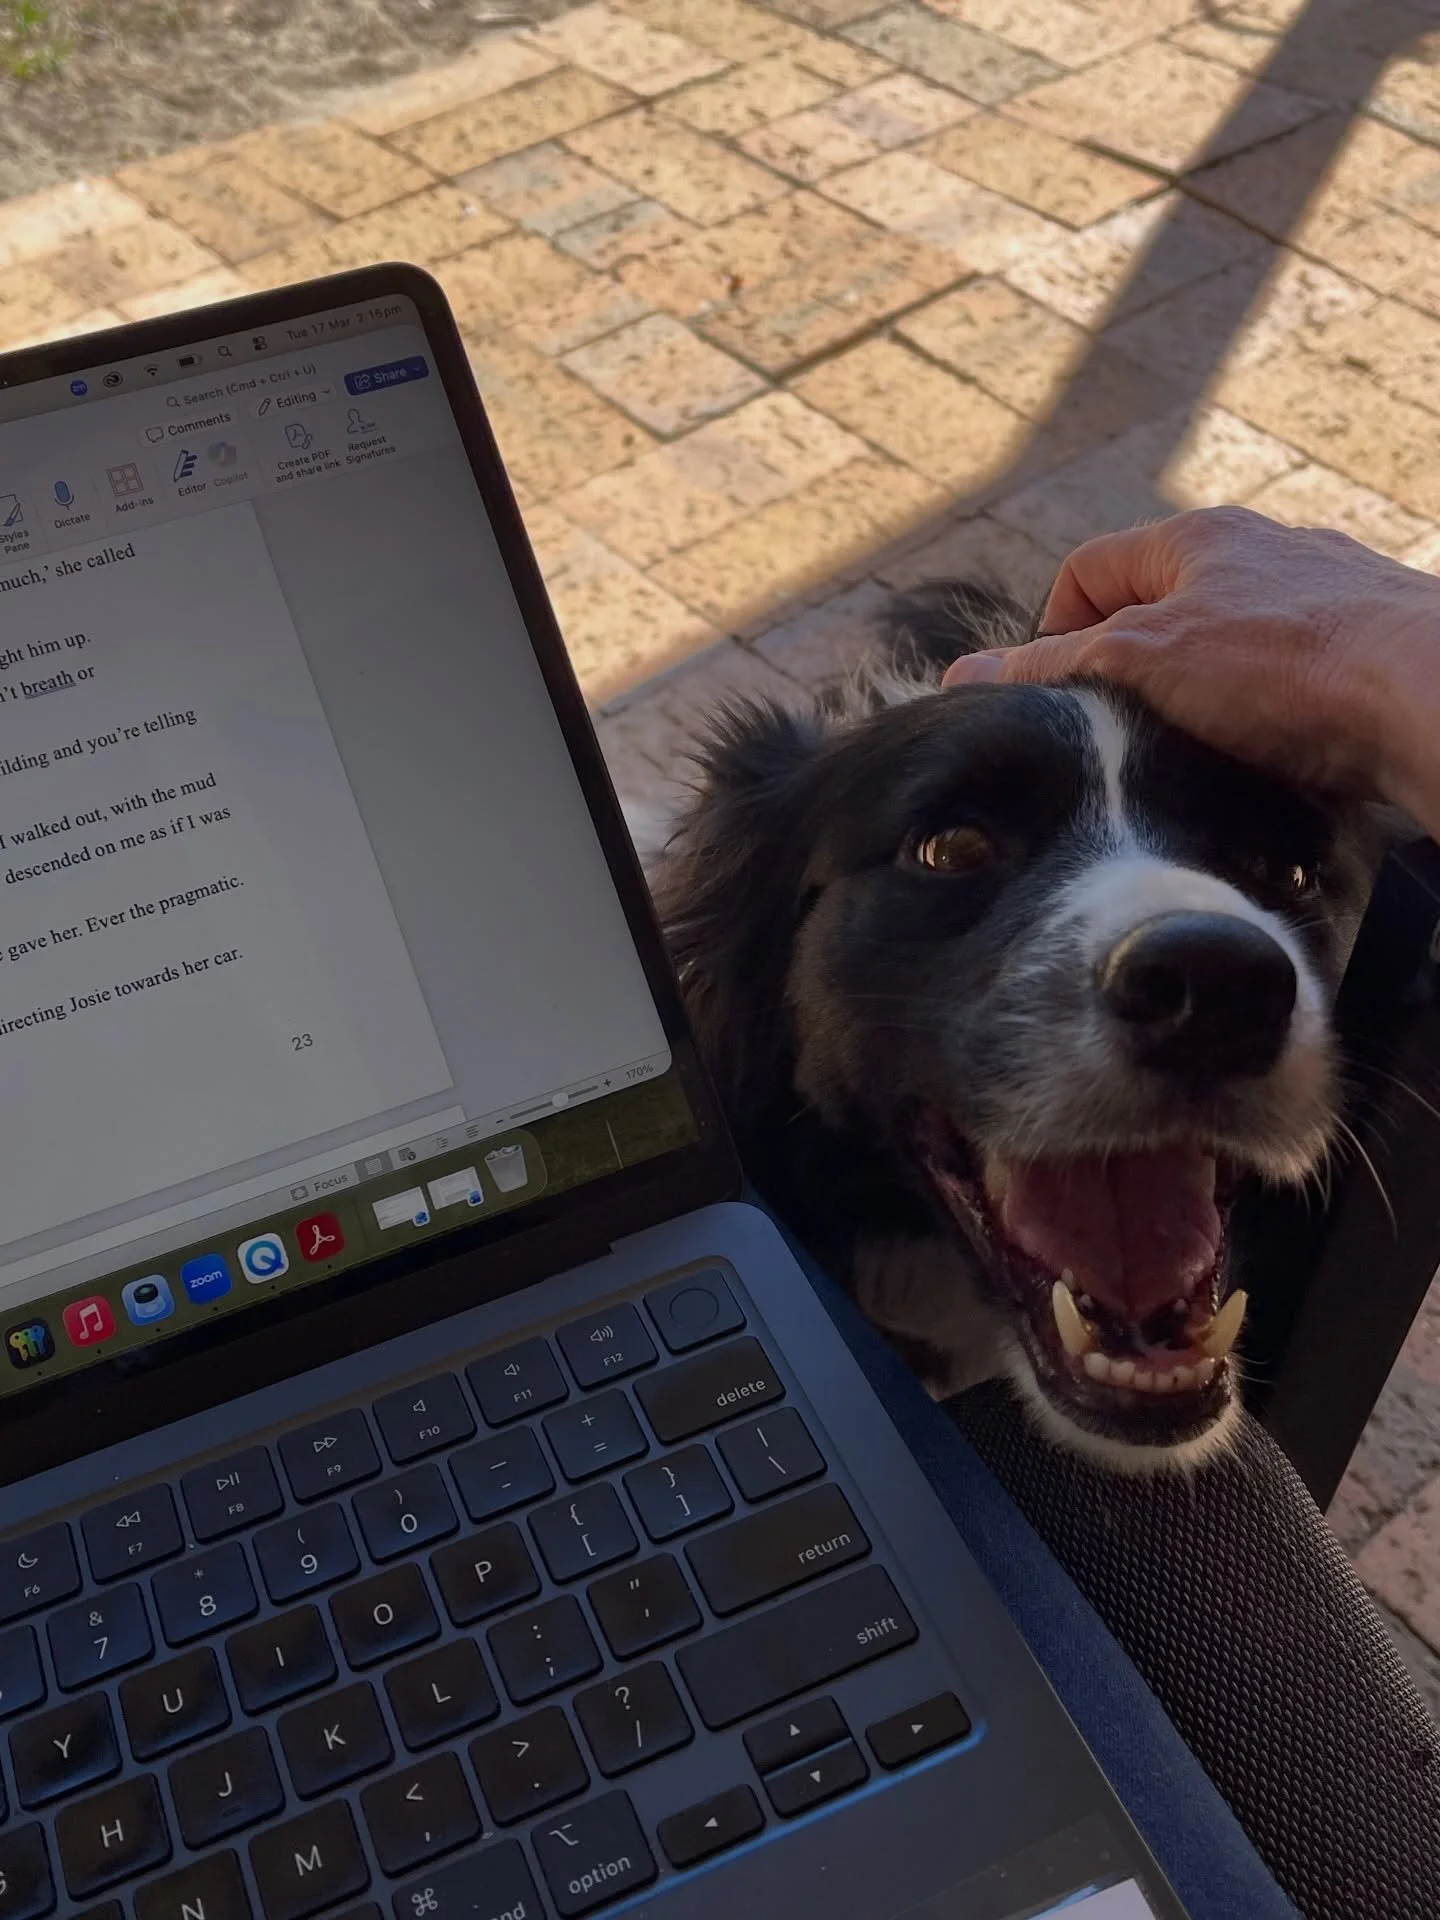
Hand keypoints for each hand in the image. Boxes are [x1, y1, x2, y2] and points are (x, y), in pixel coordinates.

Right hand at [942, 507, 1439, 838]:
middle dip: (1130, 675)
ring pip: (1224, 652)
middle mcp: (1261, 555)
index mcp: (1199, 536)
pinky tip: (1269, 762)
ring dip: (1198, 703)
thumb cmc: (1287, 666)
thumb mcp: (1140, 662)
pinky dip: (1264, 723)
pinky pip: (1286, 686)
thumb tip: (960, 678)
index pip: (1087, 570)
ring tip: (1197, 756)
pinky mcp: (1361, 653)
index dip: (1052, 633)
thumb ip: (1050, 669)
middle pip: (1156, 612)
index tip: (1056, 696)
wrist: (1428, 694)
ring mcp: (1318, 602)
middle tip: (1123, 735)